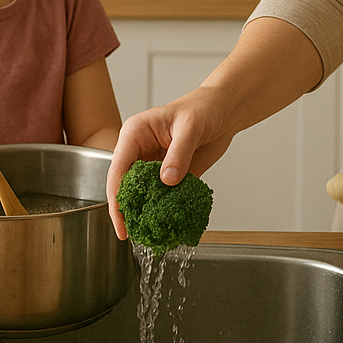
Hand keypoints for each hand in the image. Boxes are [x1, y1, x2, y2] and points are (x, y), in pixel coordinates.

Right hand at [105, 88, 233, 240]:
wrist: (225, 110)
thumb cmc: (204, 107)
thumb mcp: (190, 127)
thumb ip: (179, 153)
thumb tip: (167, 181)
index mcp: (135, 134)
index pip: (118, 169)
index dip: (117, 198)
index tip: (121, 222)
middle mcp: (140, 150)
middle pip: (126, 186)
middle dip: (129, 210)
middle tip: (134, 234)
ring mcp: (155, 164)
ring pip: (144, 194)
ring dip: (147, 211)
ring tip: (150, 234)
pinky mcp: (171, 175)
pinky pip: (164, 196)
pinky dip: (166, 209)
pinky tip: (170, 222)